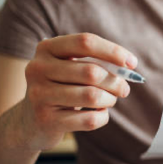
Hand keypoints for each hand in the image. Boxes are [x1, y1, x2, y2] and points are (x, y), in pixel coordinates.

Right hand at [21, 33, 136, 150]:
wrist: (30, 122)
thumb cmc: (62, 88)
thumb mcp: (72, 69)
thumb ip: (97, 63)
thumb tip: (129, 66)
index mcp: (46, 48)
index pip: (85, 42)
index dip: (113, 51)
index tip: (132, 63)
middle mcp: (38, 68)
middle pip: (92, 72)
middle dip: (116, 82)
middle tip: (124, 89)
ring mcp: (39, 95)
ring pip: (92, 96)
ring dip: (109, 100)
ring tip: (109, 101)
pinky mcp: (45, 120)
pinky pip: (89, 119)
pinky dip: (101, 117)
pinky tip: (98, 114)